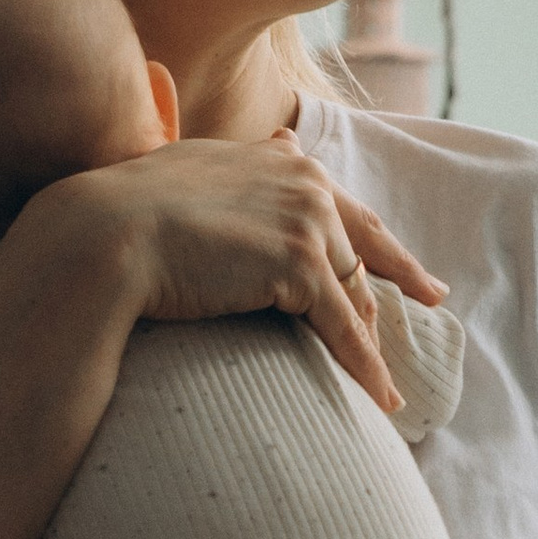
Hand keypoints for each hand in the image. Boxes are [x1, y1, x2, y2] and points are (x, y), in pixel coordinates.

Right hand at [13, 135, 441, 414]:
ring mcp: (307, 222)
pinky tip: (380, 396)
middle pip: (363, 244)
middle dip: (400, 274)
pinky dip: (365, 366)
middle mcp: (304, 182)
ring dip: (374, 338)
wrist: (105, 236)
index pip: (342, 204)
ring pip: (354, 292)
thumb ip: (241, 163)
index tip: (401, 257)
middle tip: (432, 296)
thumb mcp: (193, 168)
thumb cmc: (129, 210)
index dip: (374, 235)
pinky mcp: (301, 266)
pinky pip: (345, 327)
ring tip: (387, 376)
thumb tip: (277, 142)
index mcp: (280, 159)